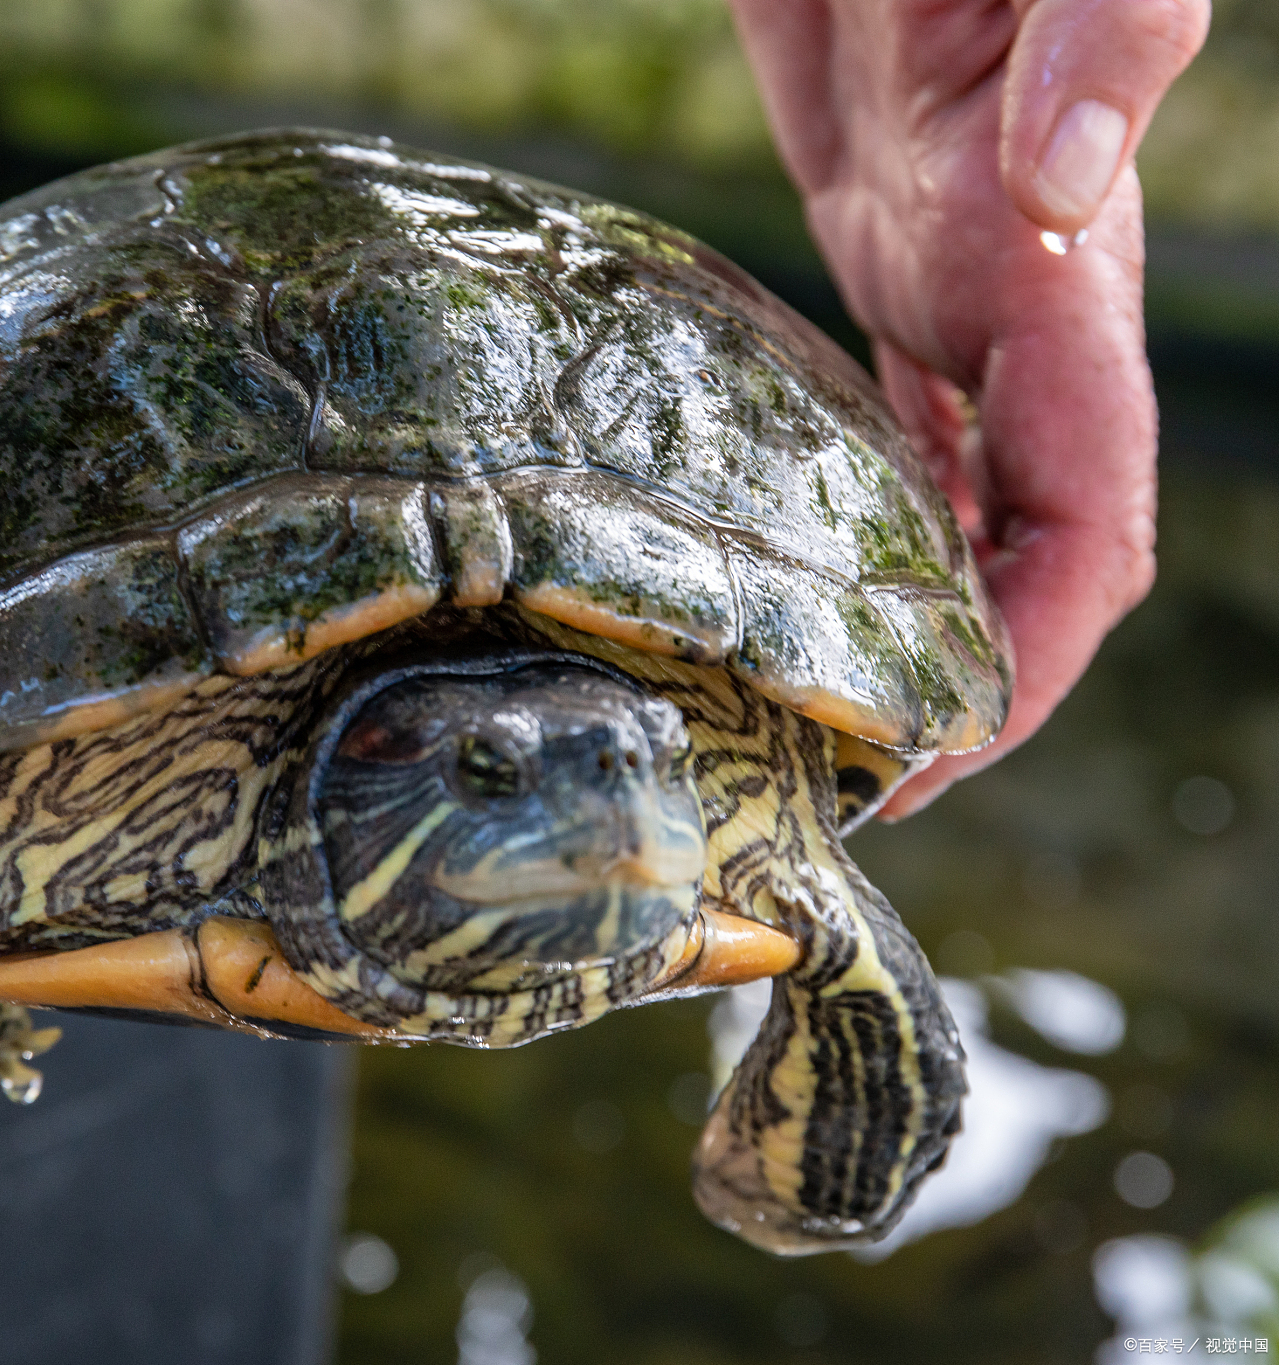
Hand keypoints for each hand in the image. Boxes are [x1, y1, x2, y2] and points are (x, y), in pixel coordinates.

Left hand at [727, 0, 1208, 814]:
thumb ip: (1101, 36)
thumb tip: (1064, 188)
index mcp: (1064, 281)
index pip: (1087, 522)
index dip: (1037, 656)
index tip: (945, 754)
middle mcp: (1010, 309)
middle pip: (1017, 550)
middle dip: (959, 682)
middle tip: (835, 780)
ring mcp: (938, 286)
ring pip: (945, 497)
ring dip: (901, 612)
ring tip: (801, 711)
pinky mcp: (872, 251)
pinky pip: (877, 416)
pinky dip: (845, 507)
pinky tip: (784, 563)